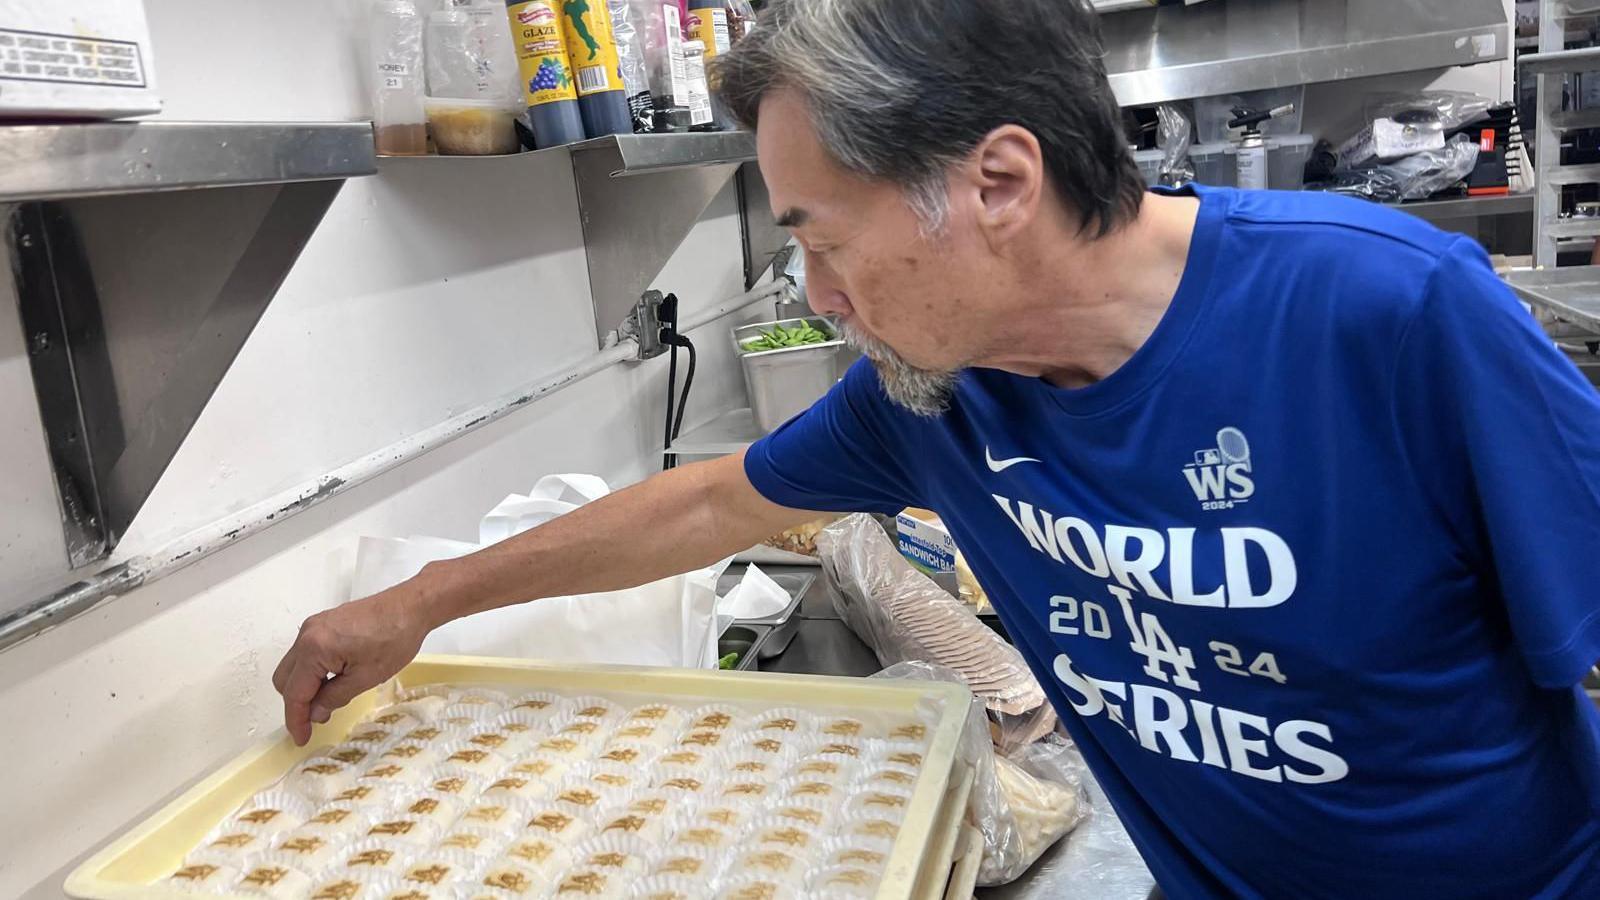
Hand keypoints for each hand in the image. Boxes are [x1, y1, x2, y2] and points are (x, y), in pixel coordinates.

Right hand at [272, 585, 431, 745]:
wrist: (411, 606)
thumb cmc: (394, 638)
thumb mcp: (366, 677)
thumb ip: (334, 698)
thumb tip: (315, 714)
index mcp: (314, 649)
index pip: (294, 693)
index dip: (296, 720)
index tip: (301, 738)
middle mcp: (307, 634)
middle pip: (285, 679)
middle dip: (297, 703)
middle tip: (318, 720)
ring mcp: (314, 626)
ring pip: (294, 666)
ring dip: (306, 687)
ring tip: (330, 701)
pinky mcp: (323, 623)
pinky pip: (306, 653)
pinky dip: (313, 671)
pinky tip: (334, 681)